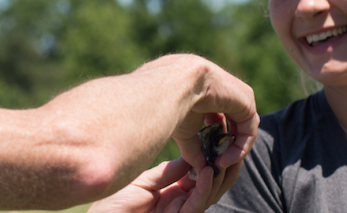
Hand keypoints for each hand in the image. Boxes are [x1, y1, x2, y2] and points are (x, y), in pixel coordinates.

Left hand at [88, 158, 242, 212]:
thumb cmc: (114, 207)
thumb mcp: (142, 184)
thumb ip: (167, 173)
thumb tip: (190, 159)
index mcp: (173, 194)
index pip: (200, 176)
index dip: (212, 160)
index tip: (218, 140)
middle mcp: (180, 204)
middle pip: (211, 186)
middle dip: (225, 168)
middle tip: (232, 147)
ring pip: (209, 195)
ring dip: (219, 175)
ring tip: (225, 155)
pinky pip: (196, 204)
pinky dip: (204, 188)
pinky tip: (209, 171)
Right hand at [145, 55, 256, 175]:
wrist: (178, 84)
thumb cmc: (174, 103)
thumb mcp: (185, 132)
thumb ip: (194, 149)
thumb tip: (199, 168)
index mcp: (210, 93)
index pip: (219, 118)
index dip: (214, 140)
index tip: (206, 157)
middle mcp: (226, 92)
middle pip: (233, 125)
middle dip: (225, 147)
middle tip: (216, 164)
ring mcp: (239, 95)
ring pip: (243, 129)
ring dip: (233, 151)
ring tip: (219, 164)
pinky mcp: (247, 102)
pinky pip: (249, 131)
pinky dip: (239, 148)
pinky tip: (224, 159)